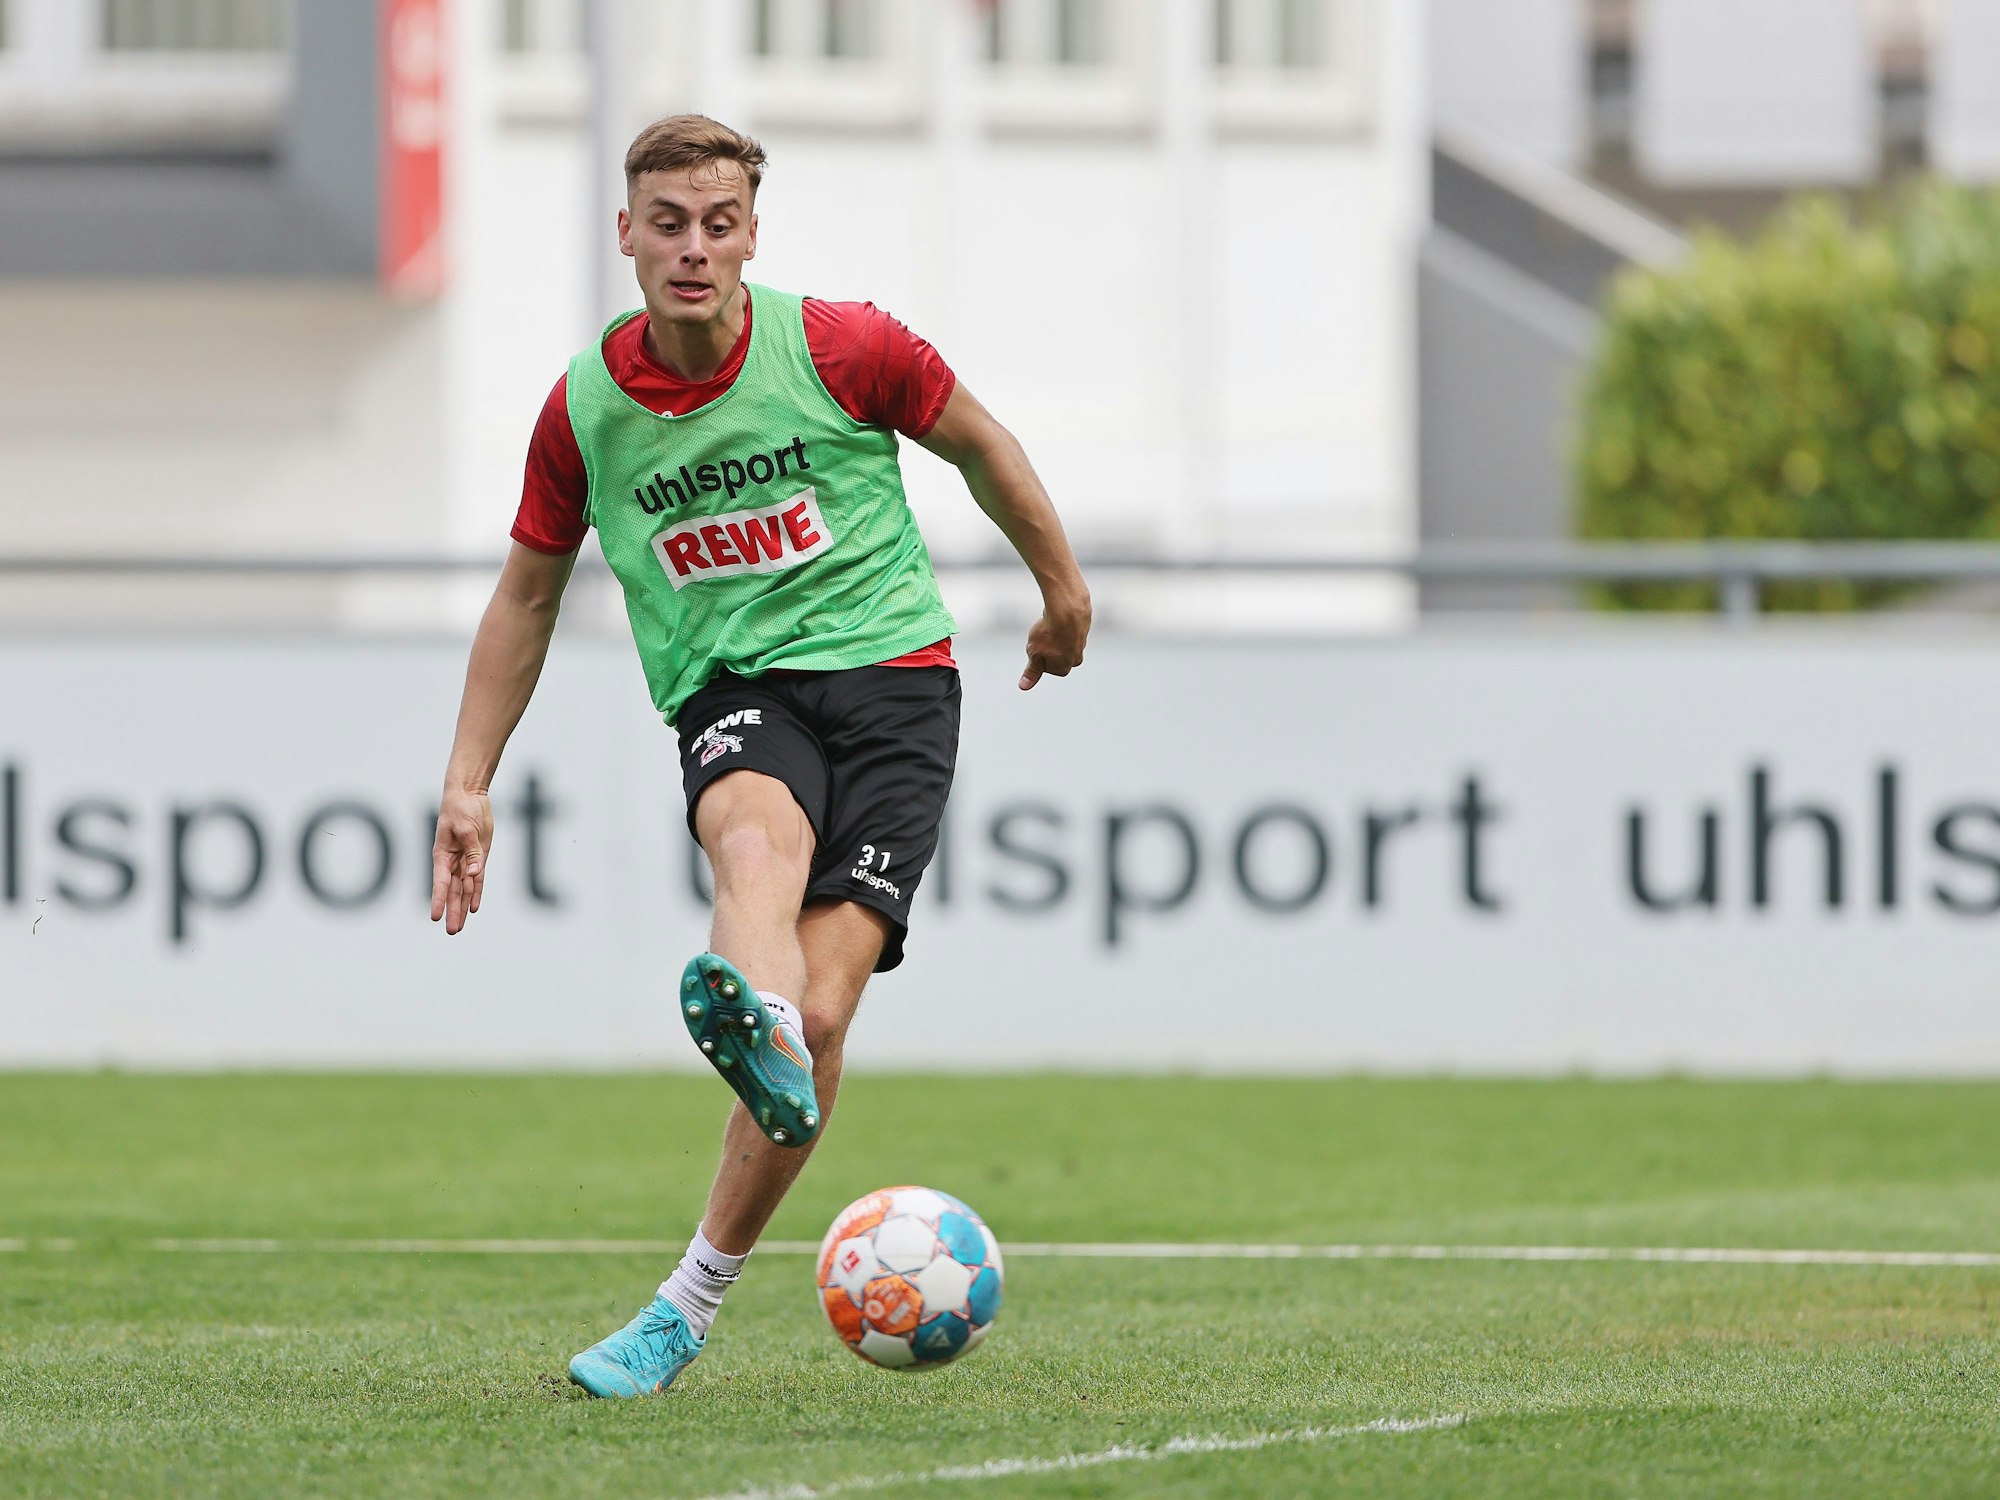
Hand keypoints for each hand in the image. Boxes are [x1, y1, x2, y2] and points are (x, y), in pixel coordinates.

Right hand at [430, 788, 493, 934]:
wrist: (469, 795)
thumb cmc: (460, 809)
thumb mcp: (466, 829)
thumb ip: (472, 853)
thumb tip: (474, 874)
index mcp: (442, 855)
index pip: (440, 883)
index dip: (438, 900)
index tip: (435, 917)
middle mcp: (452, 861)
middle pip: (452, 891)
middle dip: (453, 912)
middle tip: (452, 932)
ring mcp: (466, 860)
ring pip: (464, 889)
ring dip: (463, 907)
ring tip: (459, 927)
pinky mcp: (478, 856)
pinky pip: (476, 879)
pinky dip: (476, 893)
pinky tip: (473, 908)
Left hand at [1020, 592, 1090, 689]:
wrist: (1067, 609)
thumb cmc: (1049, 634)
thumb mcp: (1034, 654)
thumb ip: (1031, 671)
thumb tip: (1024, 686)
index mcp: (1064, 668)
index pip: (1044, 666)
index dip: (1037, 655)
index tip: (1037, 646)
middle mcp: (1076, 658)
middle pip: (1055, 654)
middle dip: (1047, 645)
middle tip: (1043, 635)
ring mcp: (1082, 643)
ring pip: (1062, 640)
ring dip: (1054, 633)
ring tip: (1050, 625)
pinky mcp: (1084, 628)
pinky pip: (1069, 628)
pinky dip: (1062, 623)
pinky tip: (1058, 617)